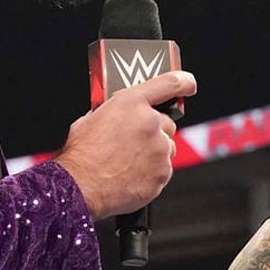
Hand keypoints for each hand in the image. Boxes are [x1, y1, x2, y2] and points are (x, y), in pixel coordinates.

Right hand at [55, 71, 196, 220]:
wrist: (80, 187)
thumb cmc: (82, 155)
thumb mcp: (92, 119)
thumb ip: (115, 111)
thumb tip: (122, 114)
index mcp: (131, 103)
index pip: (169, 83)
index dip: (184, 82)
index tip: (189, 84)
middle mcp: (150, 122)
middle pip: (166, 123)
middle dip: (154, 131)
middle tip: (133, 143)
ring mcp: (159, 149)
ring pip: (166, 147)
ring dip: (154, 153)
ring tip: (128, 162)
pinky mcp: (163, 173)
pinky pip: (164, 169)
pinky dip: (152, 172)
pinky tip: (132, 175)